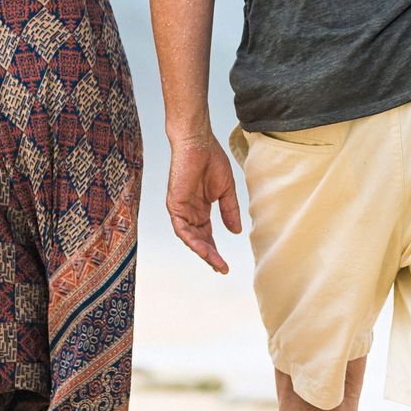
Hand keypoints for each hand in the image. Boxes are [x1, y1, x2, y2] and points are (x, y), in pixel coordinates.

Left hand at [165, 131, 242, 272]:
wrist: (198, 142)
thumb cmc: (211, 160)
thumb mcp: (226, 190)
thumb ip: (229, 211)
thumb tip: (236, 231)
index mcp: (200, 208)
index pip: (207, 235)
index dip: (215, 250)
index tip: (225, 264)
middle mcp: (189, 211)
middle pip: (199, 240)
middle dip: (210, 255)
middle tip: (222, 268)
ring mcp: (180, 209)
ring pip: (189, 238)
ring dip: (202, 251)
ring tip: (215, 263)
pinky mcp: (174, 204)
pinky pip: (181, 228)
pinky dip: (192, 240)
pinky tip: (203, 248)